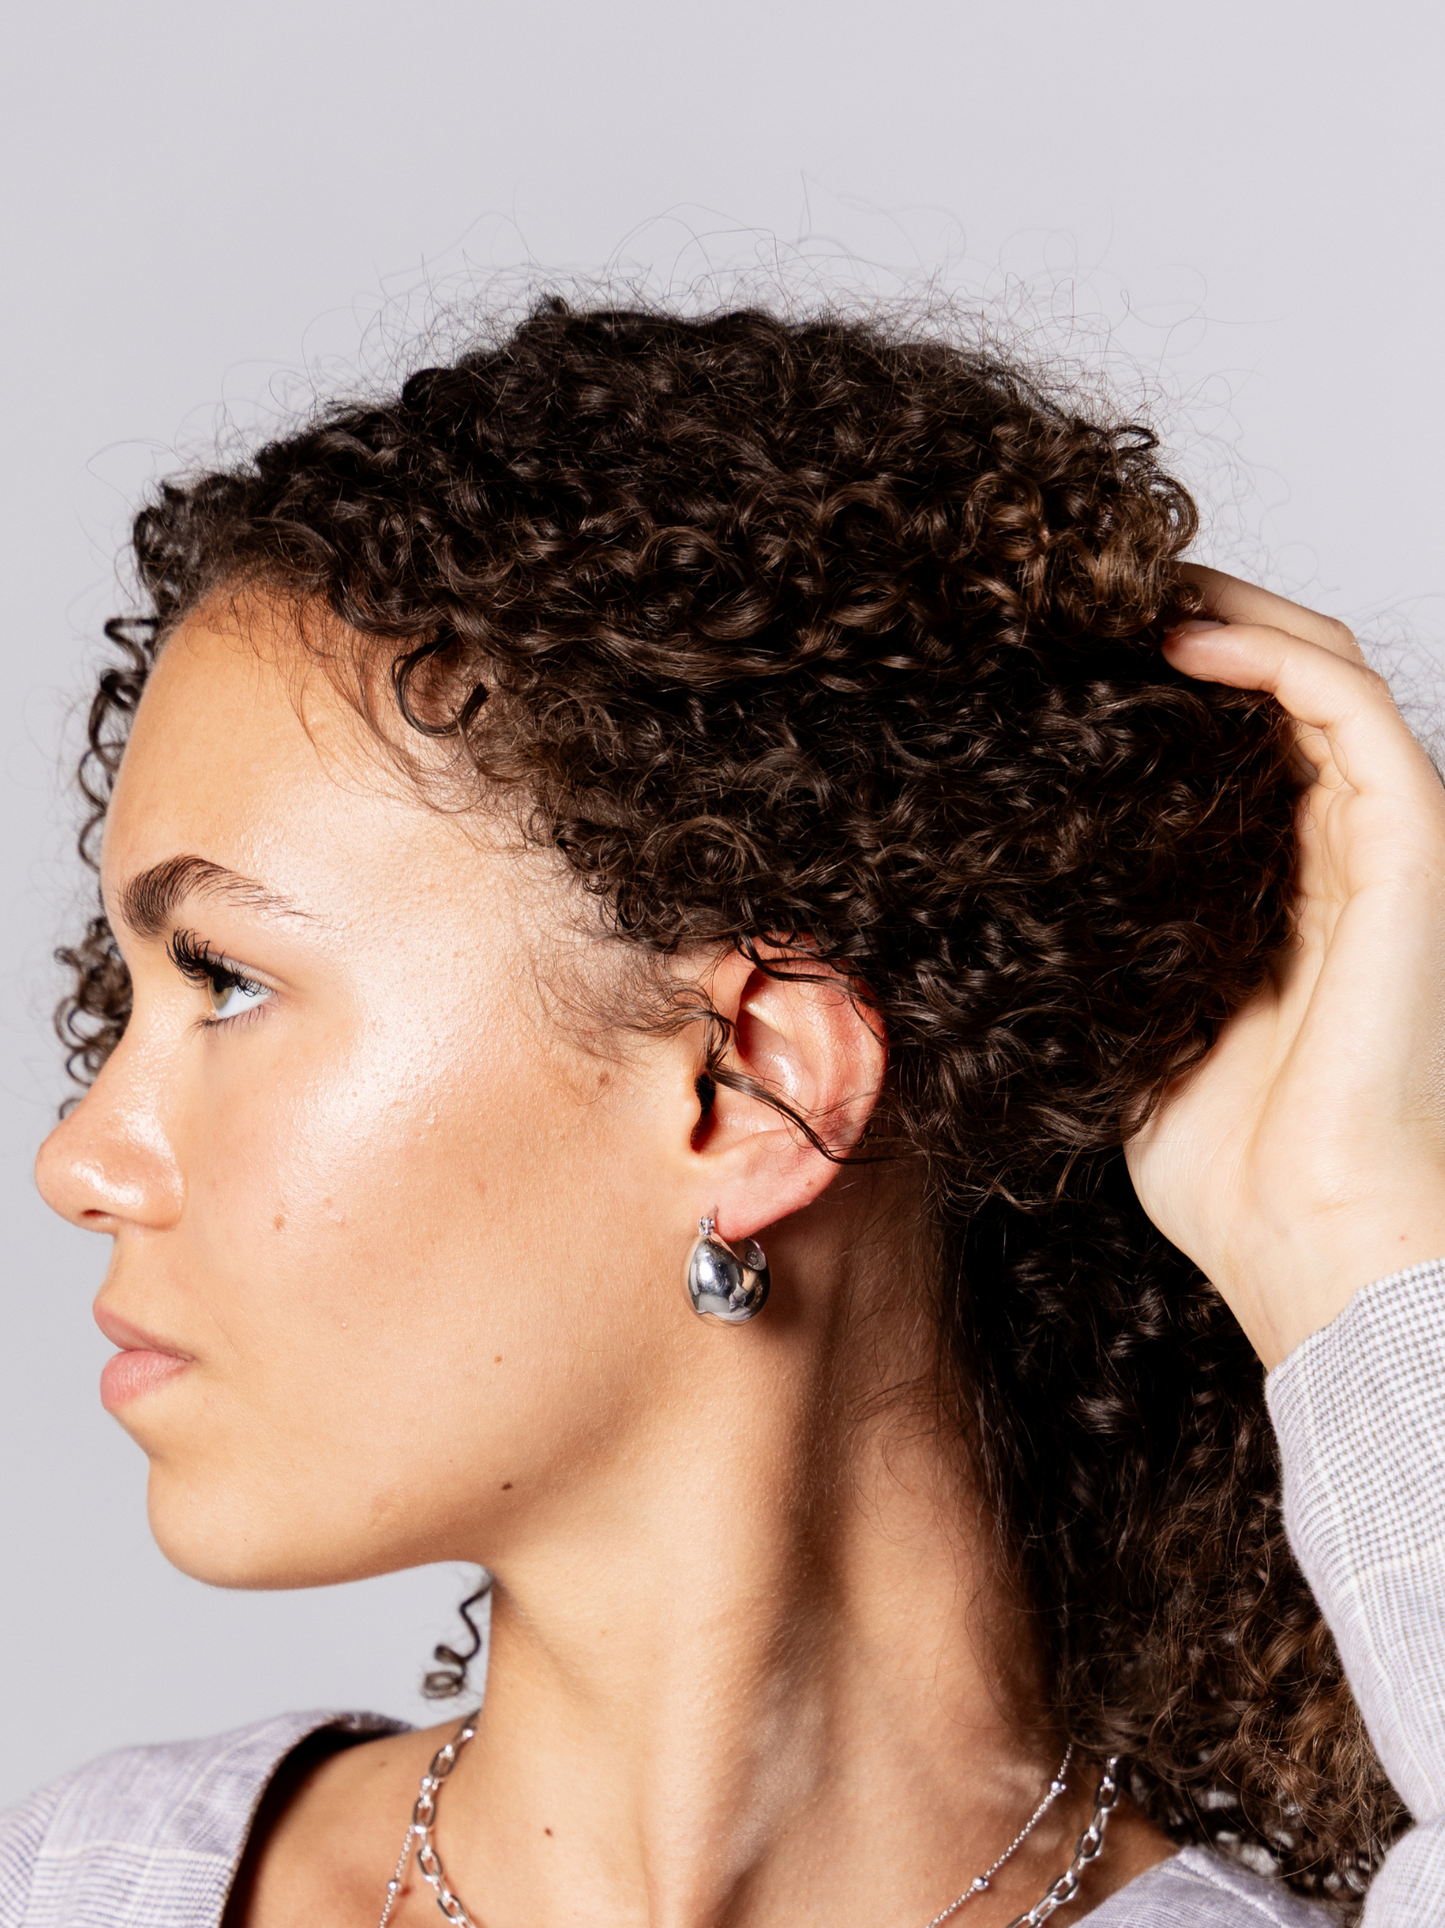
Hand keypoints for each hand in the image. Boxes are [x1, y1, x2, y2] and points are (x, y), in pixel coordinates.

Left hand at [1124, 566, 1444, 1367]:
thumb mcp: (1126, 1022)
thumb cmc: (1224, 1164)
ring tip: (1124, 589)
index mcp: (1278, 888)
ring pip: (1318, 670)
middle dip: (1190, 620)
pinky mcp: (1407, 848)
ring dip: (1227, 609)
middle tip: (1086, 596)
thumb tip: (991, 884)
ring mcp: (1379, 844)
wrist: (1304, 1236)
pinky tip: (1182, 637)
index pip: (1234, 740)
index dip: (1160, 680)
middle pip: (1276, 684)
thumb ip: (1100, 943)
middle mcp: (1336, 852)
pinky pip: (1348, 709)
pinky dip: (1270, 652)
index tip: (1058, 651)